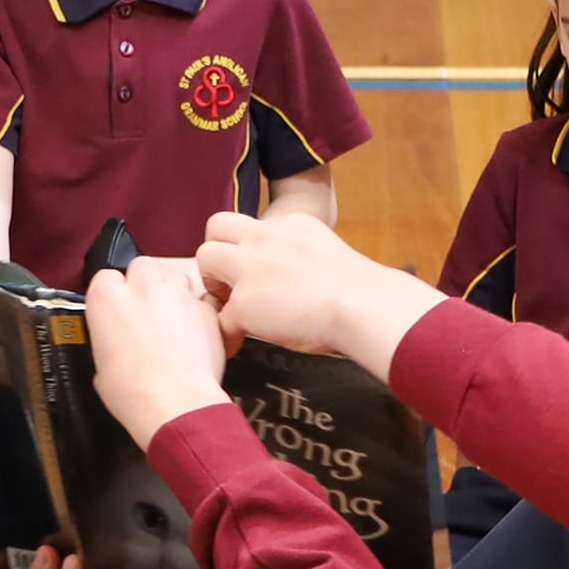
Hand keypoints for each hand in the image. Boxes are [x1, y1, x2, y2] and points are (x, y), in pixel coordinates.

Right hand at [85, 256, 230, 449]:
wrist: (175, 405)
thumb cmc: (134, 393)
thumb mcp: (101, 365)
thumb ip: (108, 338)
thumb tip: (116, 342)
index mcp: (106, 297)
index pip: (106, 276)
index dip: (114, 293)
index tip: (118, 308)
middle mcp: (141, 286)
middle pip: (142, 267)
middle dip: (145, 284)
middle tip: (146, 310)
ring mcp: (176, 293)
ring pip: (175, 275)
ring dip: (173, 292)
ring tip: (172, 320)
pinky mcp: (205, 307)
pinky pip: (201, 300)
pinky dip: (198, 312)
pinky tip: (193, 334)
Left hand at [194, 213, 444, 375]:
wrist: (365, 307)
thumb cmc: (360, 291)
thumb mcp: (327, 253)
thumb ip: (301, 256)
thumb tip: (297, 278)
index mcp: (289, 226)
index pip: (250, 226)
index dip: (244, 247)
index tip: (256, 271)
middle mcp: (265, 238)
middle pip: (215, 225)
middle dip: (217, 254)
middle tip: (231, 286)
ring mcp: (251, 268)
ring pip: (204, 258)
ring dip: (213, 285)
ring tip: (234, 309)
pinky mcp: (245, 303)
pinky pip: (221, 317)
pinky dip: (228, 332)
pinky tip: (240, 342)